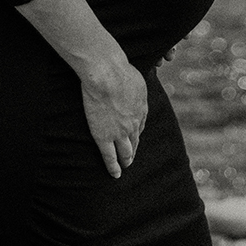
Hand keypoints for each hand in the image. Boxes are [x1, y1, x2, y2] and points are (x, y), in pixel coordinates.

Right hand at [79, 58, 147, 178]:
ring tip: (124, 166)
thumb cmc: (120, 71)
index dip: (137, 133)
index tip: (134, 137)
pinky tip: (115, 174)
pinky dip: (113, 167)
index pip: (140, 126)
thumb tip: (136, 88)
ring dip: (126, 160)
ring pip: (125, 152)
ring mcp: (119, 132)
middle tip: (131, 158)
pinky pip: (109, 156)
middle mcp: (133, 124)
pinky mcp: (104, 137)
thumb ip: (136, 88)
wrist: (108, 75)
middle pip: (135, 141)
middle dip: (134, 150)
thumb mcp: (137, 79)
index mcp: (141, 110)